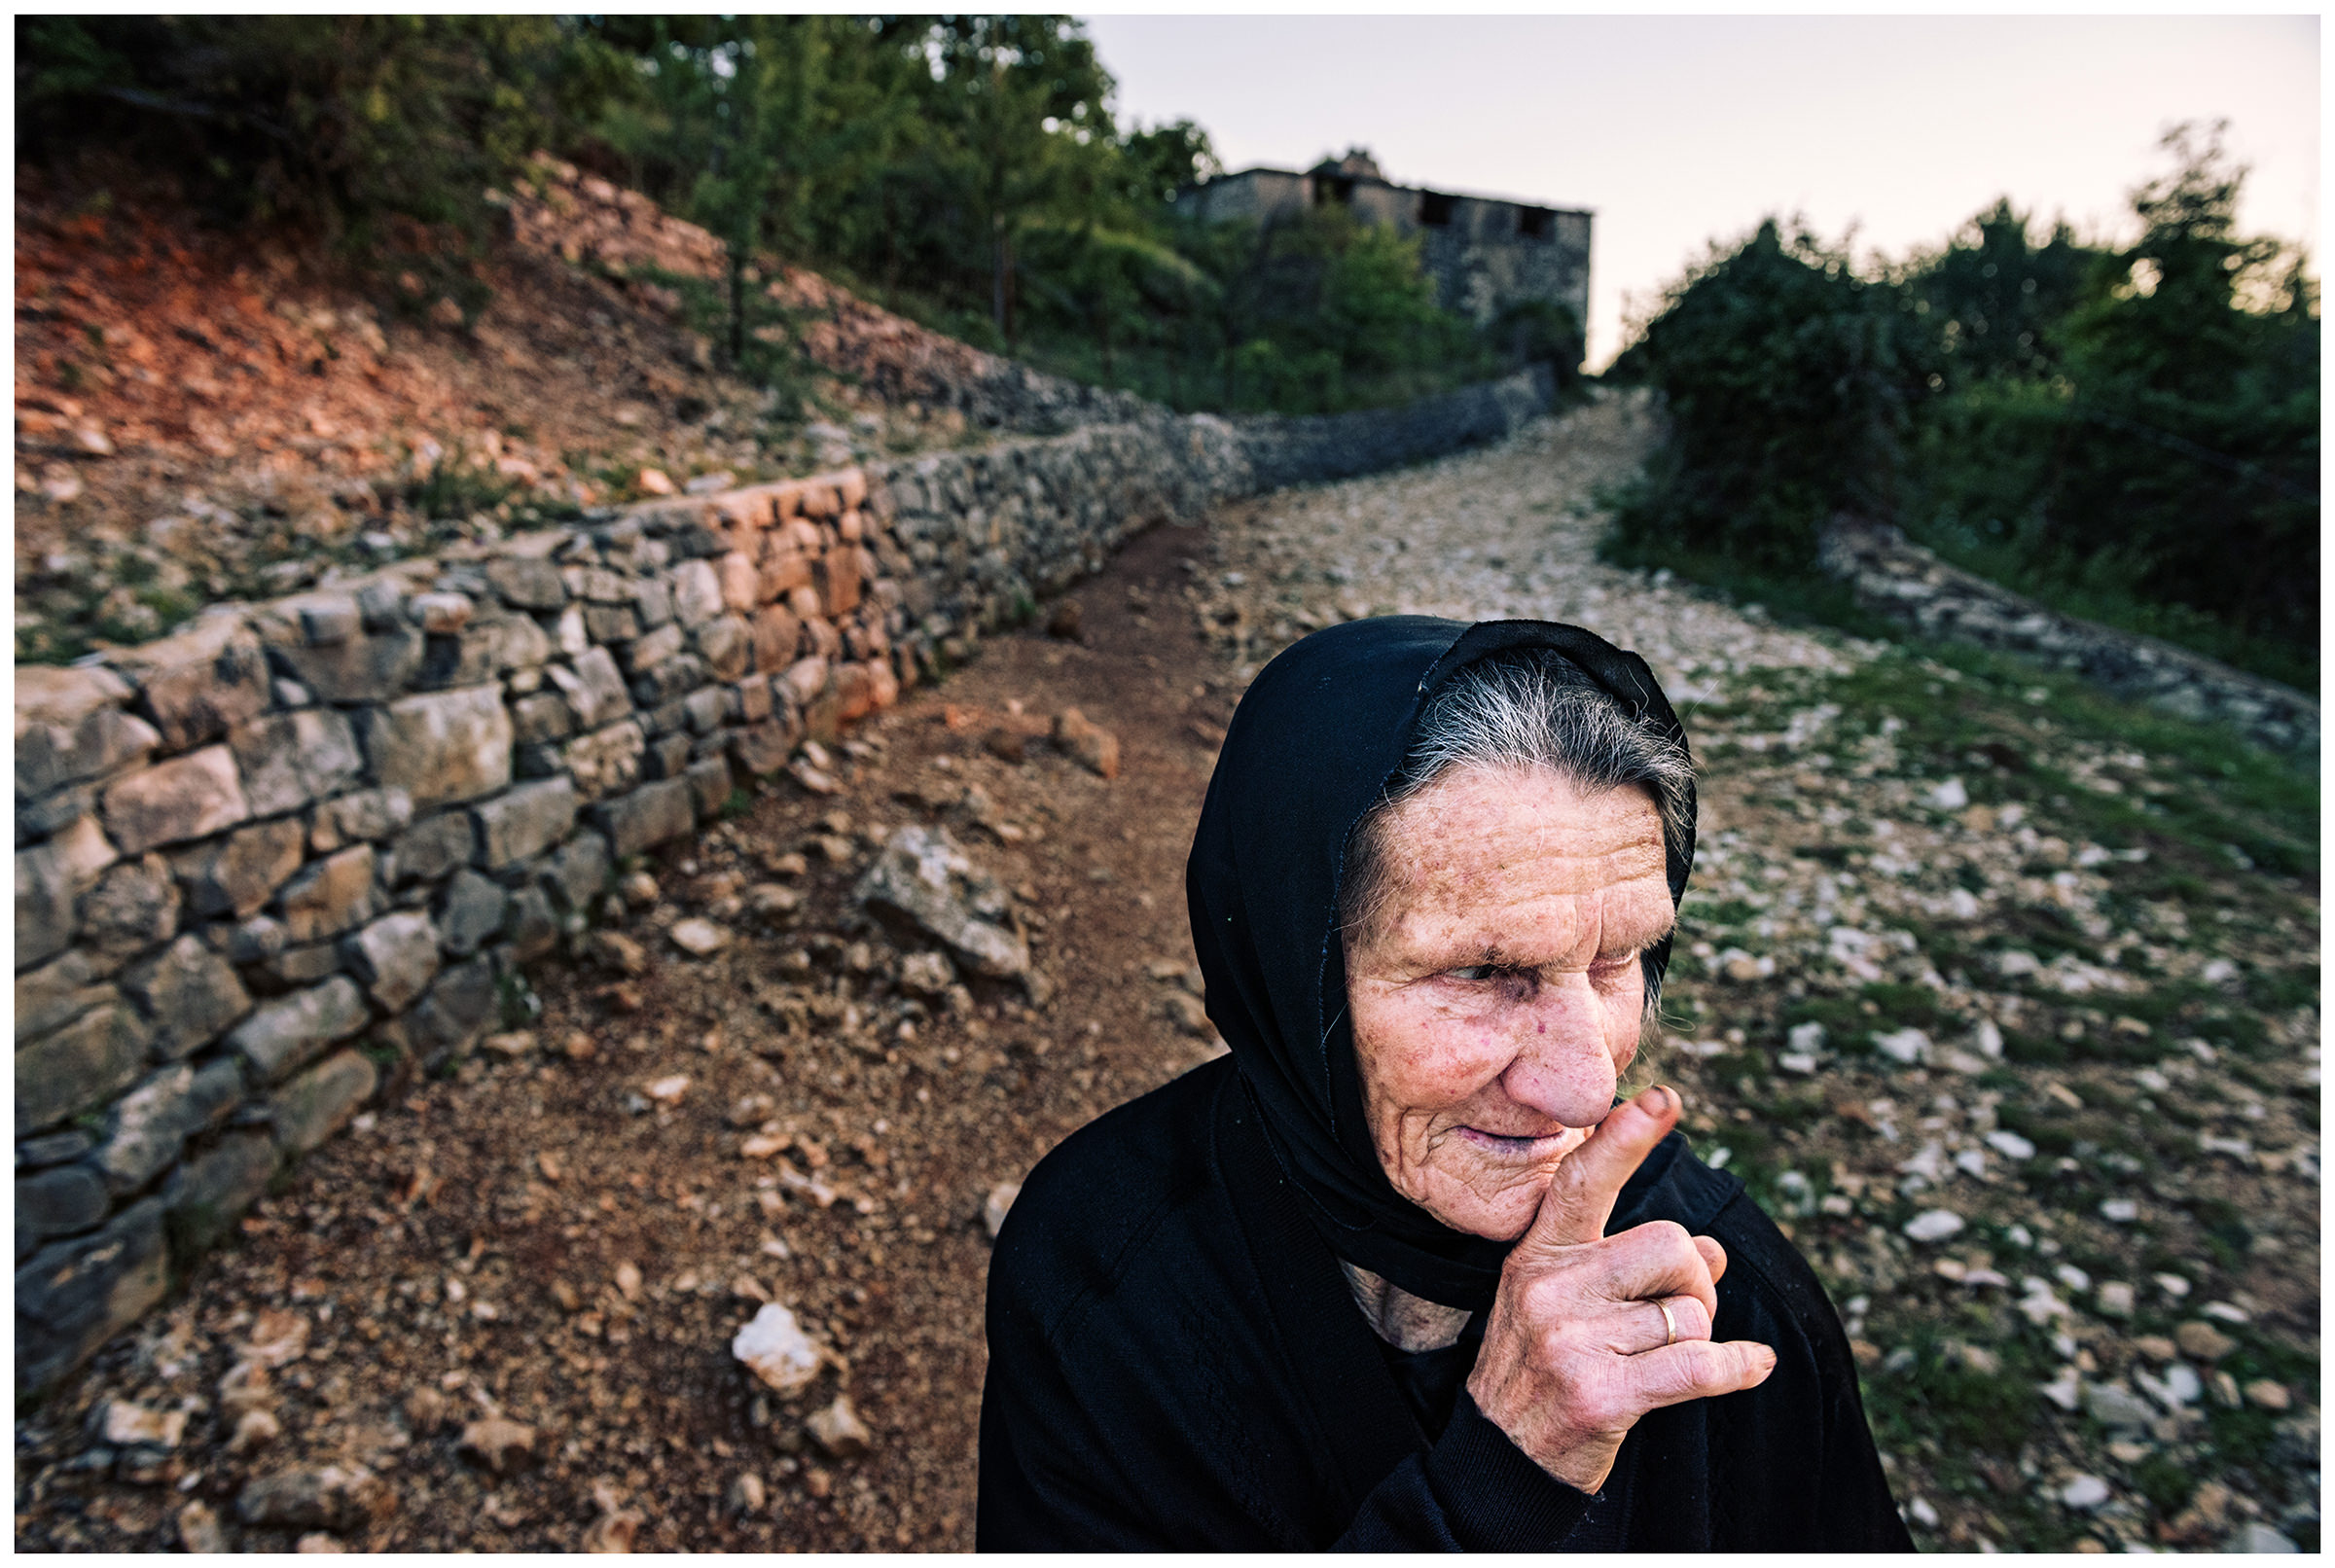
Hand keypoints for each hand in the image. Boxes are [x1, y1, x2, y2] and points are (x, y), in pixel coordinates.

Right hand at [1463, 1085, 1776, 1493]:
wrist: (1499, 1458)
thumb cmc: (1541, 1369)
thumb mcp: (1568, 1304)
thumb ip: (1635, 1267)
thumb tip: (1713, 1250)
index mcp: (1537, 1254)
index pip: (1583, 1180)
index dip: (1626, 1138)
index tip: (1663, 1100)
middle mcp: (1549, 1288)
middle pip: (1671, 1245)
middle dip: (1694, 1282)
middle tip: (1679, 1315)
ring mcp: (1570, 1341)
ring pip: (1690, 1313)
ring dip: (1698, 1337)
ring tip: (1660, 1359)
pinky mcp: (1601, 1394)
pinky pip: (1699, 1365)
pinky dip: (1738, 1368)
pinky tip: (1754, 1366)